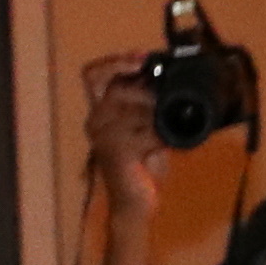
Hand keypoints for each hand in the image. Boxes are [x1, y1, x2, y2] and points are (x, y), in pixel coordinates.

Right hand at [78, 49, 169, 209]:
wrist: (135, 205)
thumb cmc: (141, 166)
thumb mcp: (148, 126)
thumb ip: (151, 102)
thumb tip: (173, 77)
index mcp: (100, 111)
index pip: (93, 74)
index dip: (116, 61)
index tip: (142, 59)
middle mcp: (95, 121)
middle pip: (116, 88)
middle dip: (145, 92)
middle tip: (164, 102)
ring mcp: (103, 137)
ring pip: (134, 109)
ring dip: (155, 116)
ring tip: (166, 128)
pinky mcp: (116, 152)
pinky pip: (146, 132)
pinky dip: (161, 137)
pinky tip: (166, 144)